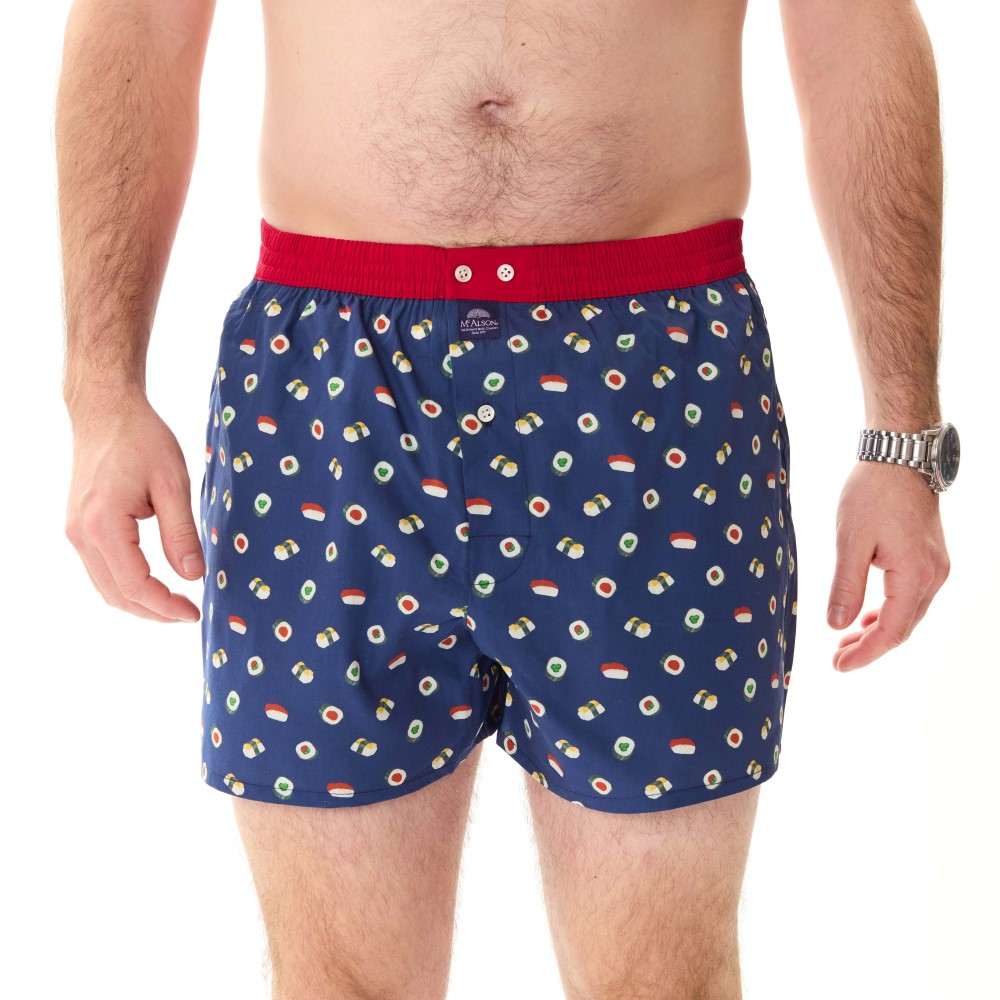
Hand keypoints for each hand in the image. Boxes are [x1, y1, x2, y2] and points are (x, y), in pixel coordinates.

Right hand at [64, 391, 204, 621]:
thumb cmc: (142, 439)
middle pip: (116, 594)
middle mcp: (80, 534)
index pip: (135, 585)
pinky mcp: (78, 526)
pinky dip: (126, 584)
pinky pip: (100, 570)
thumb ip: (181, 533)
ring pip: (105, 586)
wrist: (105, 411)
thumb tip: (193, 576)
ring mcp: (75, 531)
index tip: (194, 613)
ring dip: (139, 602)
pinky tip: (154, 583)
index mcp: (103, 525)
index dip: (166, 606)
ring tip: (175, 603)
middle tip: (189, 614)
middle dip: (154, 611)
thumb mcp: (173, 483)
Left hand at [827, 460, 949, 670]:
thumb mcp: (850, 541)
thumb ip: (846, 586)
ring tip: (846, 641)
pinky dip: (888, 610)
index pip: (891, 631)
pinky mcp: (929, 556)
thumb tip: (837, 625)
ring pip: (908, 613)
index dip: (865, 653)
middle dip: (870, 646)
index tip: (838, 666)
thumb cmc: (874, 493)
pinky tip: (866, 615)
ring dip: (878, 629)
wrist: (900, 456)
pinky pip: (911, 596)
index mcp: (914, 576)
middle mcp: (933, 575)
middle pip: (903, 627)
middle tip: (837, 659)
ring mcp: (935, 566)